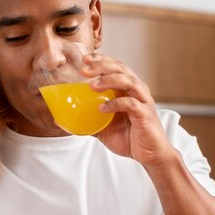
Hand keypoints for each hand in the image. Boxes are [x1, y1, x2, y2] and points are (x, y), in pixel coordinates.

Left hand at [82, 52, 177, 166]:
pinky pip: (132, 104)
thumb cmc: (129, 138)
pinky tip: (102, 108)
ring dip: (109, 80)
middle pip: (121, 69)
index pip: (115, 67)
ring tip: (92, 86)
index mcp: (127, 90)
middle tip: (85, 69)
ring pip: (129, 81)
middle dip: (102, 66)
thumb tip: (64, 119)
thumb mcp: (103, 127)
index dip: (102, 60)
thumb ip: (88, 119)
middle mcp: (137, 91)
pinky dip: (116, 103)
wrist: (150, 155)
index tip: (85, 59)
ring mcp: (143, 101)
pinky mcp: (145, 115)